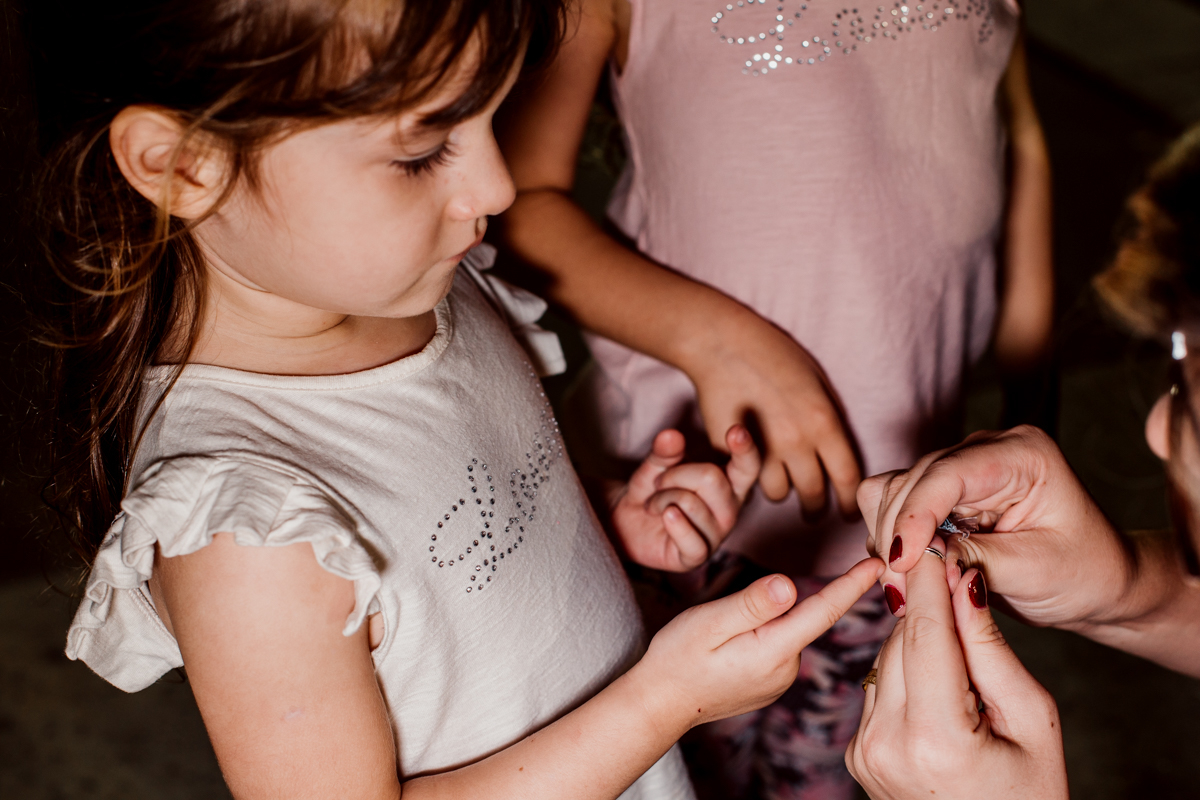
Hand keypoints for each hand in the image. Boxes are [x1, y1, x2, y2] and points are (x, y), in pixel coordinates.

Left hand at [610, 425, 760, 570]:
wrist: (627, 520)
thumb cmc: (651, 489)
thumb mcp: (656, 465)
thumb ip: (665, 452)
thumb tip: (671, 435)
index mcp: (729, 483)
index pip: (747, 467)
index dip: (745, 450)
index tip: (735, 430)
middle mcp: (729, 509)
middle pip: (712, 479)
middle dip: (675, 475)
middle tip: (659, 483)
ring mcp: (716, 535)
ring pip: (692, 504)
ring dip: (662, 499)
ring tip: (654, 505)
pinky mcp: (697, 556)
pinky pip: (693, 541)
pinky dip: (675, 525)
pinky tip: (664, 516)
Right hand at [634, 558, 883, 728]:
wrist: (659, 703)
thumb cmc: (677, 658)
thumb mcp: (709, 622)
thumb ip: (752, 603)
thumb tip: (790, 584)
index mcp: (774, 651)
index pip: (823, 612)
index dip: (852, 584)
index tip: (879, 562)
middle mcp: (786, 669)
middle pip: (803, 618)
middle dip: (787, 600)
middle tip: (737, 605)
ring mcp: (779, 679)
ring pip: (788, 631)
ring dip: (768, 619)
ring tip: (720, 631)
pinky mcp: (769, 682)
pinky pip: (778, 646)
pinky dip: (765, 634)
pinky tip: (731, 642)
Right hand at [689, 314, 860, 516]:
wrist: (721, 344)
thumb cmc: (772, 354)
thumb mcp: (816, 383)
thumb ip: (827, 422)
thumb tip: (836, 456)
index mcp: (823, 423)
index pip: (846, 479)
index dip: (848, 503)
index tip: (847, 513)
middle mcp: (795, 442)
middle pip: (812, 495)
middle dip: (814, 508)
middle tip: (812, 511)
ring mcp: (760, 450)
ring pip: (777, 493)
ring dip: (780, 488)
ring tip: (777, 476)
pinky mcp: (731, 452)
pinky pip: (746, 478)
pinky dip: (751, 476)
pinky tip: (751, 461)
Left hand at [846, 544, 1067, 799]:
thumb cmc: (1029, 794)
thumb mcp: (1032, 720)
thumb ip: (990, 649)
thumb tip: (962, 582)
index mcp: (935, 738)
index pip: (924, 634)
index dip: (929, 582)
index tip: (935, 541)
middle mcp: (885, 744)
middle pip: (900, 642)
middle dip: (928, 610)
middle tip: (957, 583)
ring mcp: (863, 752)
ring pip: (884, 660)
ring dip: (917, 643)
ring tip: (961, 660)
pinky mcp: (856, 754)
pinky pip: (878, 688)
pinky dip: (905, 675)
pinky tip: (939, 690)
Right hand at [857, 425, 1141, 629]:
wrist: (1094, 584)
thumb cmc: (1083, 573)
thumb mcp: (1037, 570)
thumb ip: (976, 558)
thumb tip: (917, 558)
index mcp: (1021, 454)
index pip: (948, 473)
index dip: (915, 515)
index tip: (902, 562)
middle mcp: (983, 451)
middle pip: (910, 481)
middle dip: (897, 536)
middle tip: (900, 593)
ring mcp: (958, 469)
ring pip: (891, 492)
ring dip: (889, 540)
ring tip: (904, 589)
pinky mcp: (940, 494)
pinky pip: (891, 506)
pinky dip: (891, 541)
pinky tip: (908, 574)